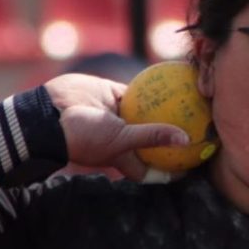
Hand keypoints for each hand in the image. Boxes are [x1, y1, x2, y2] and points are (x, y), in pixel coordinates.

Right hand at [43, 73, 188, 180]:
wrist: (49, 113)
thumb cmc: (84, 136)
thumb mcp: (121, 140)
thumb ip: (152, 137)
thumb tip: (186, 140)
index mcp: (125, 158)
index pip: (154, 169)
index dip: (172, 170)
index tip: (193, 166)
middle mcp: (124, 138)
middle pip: (154, 139)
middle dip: (174, 135)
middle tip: (200, 128)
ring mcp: (118, 117)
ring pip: (147, 112)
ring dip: (165, 107)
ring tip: (191, 101)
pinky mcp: (112, 95)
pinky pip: (137, 91)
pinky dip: (151, 87)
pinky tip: (171, 79)